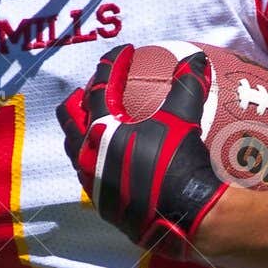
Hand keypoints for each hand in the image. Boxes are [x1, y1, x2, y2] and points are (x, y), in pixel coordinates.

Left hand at [57, 43, 226, 251]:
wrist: (183, 214)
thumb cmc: (179, 162)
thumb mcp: (183, 118)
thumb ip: (186, 85)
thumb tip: (197, 59)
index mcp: (102, 128)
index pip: (99, 86)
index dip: (112, 64)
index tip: (125, 53)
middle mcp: (89, 153)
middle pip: (70, 116)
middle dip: (79, 98)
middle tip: (94, 88)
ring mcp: (92, 180)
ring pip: (74, 147)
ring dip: (81, 130)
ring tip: (94, 121)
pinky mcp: (101, 202)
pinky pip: (88, 174)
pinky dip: (94, 157)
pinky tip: (109, 156)